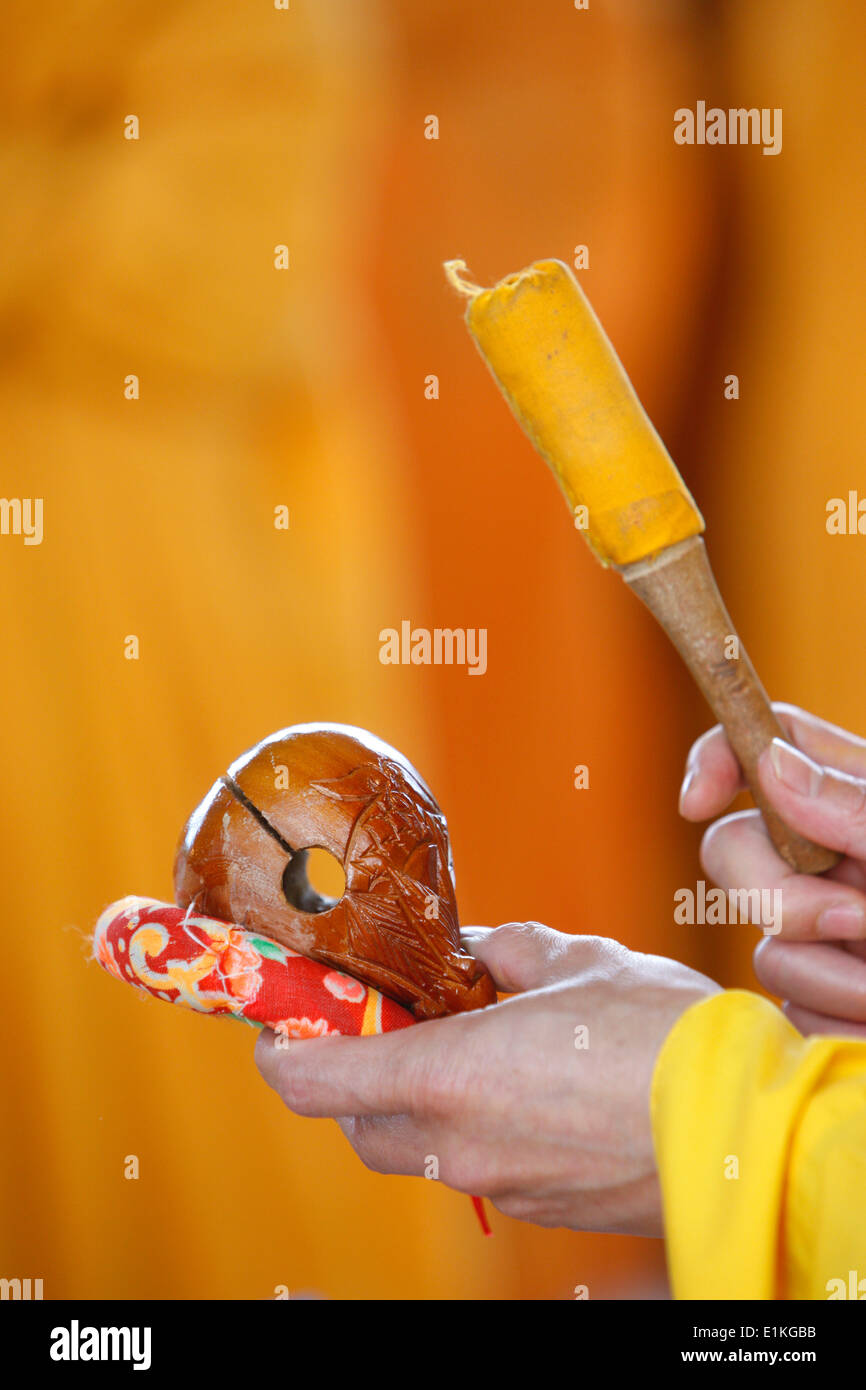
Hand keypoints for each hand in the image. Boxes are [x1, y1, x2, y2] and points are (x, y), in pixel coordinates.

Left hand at [255, 923, 717, 1233]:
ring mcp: (501, 1187)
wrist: (746, 1126)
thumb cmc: (657, 1031)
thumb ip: (505, 953)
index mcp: (448, 1077)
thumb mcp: (574, 960)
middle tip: (381, 1026)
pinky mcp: (542, 1209)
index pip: (313, 1084)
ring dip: (414, 1107)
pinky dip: (473, 1131)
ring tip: (461, 1051)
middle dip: (354, 1078)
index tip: (286, 1022)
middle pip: (359, 1126)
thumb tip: (475, 950)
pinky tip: (522, 1089)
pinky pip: (479, 1171)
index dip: (283, 1051)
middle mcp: (458, 1146)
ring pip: (419, 1155)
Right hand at [680, 703, 865, 1036]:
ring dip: (832, 976)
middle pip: (732, 850)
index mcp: (860, 800)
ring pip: (764, 947)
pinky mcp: (823, 1003)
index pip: (767, 744)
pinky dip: (835, 1023)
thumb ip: (856, 810)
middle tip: (863, 923)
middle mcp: (833, 861)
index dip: (718, 760)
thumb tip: (770, 763)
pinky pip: (786, 1012)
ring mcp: (824, 934)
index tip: (696, 801)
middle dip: (779, 895)